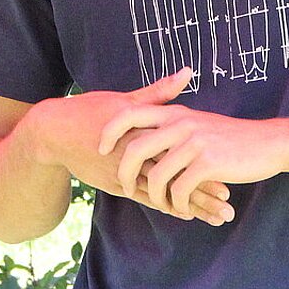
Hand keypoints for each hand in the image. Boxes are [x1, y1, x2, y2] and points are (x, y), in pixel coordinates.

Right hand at [29, 69, 235, 223]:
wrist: (54, 132)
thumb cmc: (92, 110)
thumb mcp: (126, 100)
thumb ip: (159, 92)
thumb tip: (188, 72)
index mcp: (144, 130)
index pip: (183, 151)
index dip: (208, 163)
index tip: (233, 170)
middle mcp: (137, 153)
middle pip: (178, 176)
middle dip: (204, 191)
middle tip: (228, 204)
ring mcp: (126, 172)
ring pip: (165, 192)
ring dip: (191, 204)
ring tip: (217, 216)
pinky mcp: (116, 183)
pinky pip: (145, 198)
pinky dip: (167, 205)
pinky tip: (186, 213)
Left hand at [98, 95, 288, 220]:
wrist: (268, 143)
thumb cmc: (231, 137)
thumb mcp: (199, 121)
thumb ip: (172, 124)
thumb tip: (143, 135)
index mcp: (175, 113)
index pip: (130, 114)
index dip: (110, 132)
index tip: (102, 149)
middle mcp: (181, 124)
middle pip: (135, 148)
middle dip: (125, 173)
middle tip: (126, 188)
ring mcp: (194, 143)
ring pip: (157, 175)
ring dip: (155, 195)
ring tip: (160, 203)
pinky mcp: (208, 163)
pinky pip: (179, 189)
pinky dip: (176, 203)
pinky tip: (181, 208)